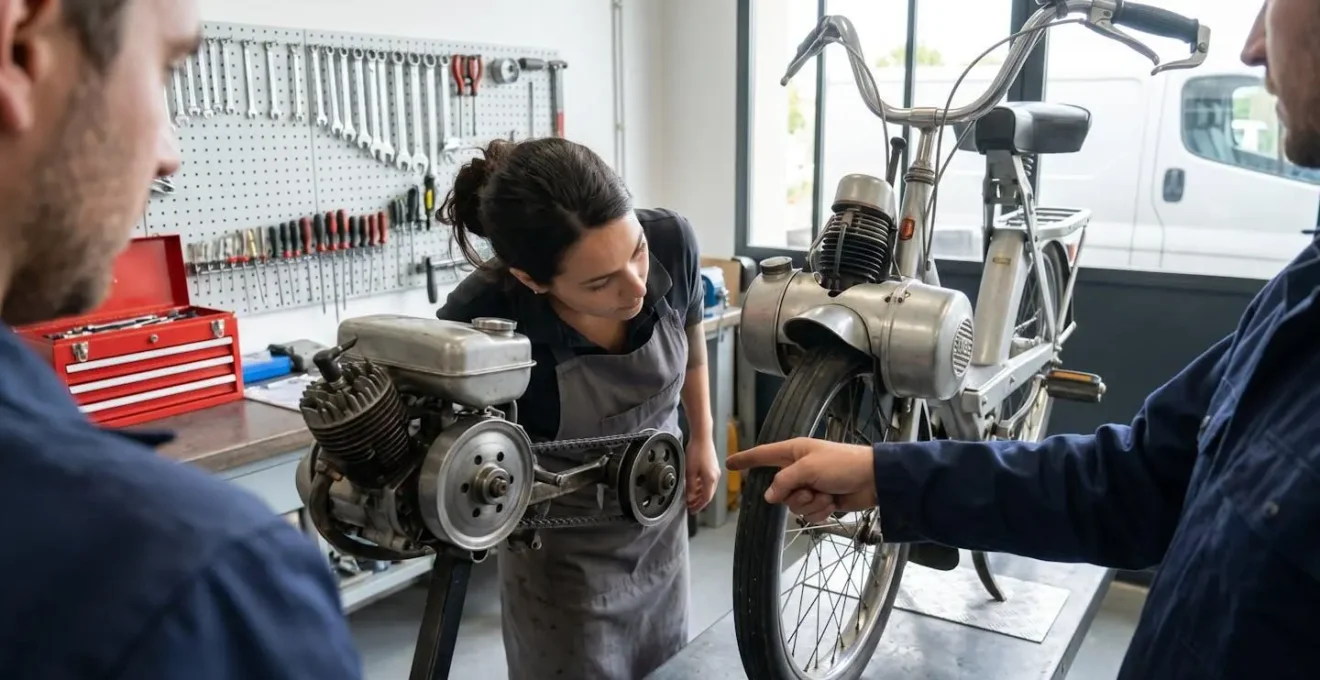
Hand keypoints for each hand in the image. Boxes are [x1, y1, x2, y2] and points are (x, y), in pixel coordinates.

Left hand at [685, 435, 721, 512]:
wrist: (702, 437)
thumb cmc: (696, 452)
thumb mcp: (690, 471)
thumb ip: (690, 487)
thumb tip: (690, 498)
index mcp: (710, 480)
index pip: (706, 498)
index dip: (698, 506)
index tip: (691, 510)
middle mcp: (715, 477)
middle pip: (708, 494)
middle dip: (699, 502)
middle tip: (690, 506)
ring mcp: (715, 471)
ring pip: (708, 488)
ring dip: (700, 494)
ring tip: (691, 498)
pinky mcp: (713, 467)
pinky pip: (708, 481)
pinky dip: (702, 487)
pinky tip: (695, 486)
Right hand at [725, 438, 876, 522]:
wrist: (874, 479)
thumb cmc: (842, 465)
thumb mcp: (808, 468)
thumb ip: (784, 481)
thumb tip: (769, 496)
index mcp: (794, 452)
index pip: (763, 455)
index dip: (746, 459)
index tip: (729, 464)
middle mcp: (799, 469)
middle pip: (778, 489)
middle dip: (793, 495)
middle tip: (810, 489)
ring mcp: (811, 486)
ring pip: (793, 505)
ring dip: (810, 504)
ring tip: (826, 495)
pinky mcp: (822, 501)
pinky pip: (809, 514)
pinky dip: (820, 512)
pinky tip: (833, 503)